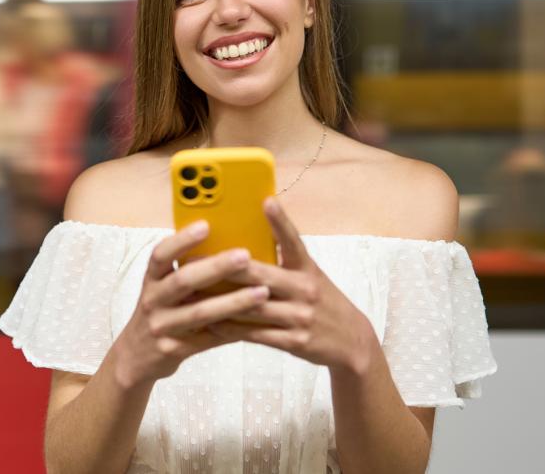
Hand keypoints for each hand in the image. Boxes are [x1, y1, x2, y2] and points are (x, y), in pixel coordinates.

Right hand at [112, 221, 271, 388]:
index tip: (206, 225)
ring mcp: (162, 326)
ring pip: (200, 313)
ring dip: (233, 301)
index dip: (181, 240)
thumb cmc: (160, 313)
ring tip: (262, 292)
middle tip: (245, 255)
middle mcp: (153, 301)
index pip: (161, 255)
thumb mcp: (162, 289)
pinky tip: (256, 322)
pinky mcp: (174, 349)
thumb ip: (185, 271)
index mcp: (151, 279)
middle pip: (183, 281)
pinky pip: (209, 339)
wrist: (136, 357)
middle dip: (216, 267)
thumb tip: (225, 243)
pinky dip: (233, 330)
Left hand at [210, 199, 376, 374]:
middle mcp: (305, 289)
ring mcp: (300, 316)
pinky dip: (230, 328)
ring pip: (252, 306)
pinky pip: (254, 334)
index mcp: (307, 269)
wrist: (352, 342)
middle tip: (195, 260)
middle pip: (259, 275)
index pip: (293, 240)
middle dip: (225, 268)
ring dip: (220, 301)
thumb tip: (247, 241)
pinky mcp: (294, 341)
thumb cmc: (321, 302)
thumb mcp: (310, 276)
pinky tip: (210, 323)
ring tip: (192, 294)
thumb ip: (283, 261)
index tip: (266, 200)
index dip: (280, 220)